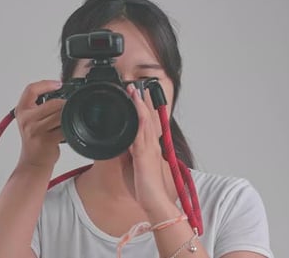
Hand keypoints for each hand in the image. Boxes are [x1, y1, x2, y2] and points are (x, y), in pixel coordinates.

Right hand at [15, 80, 65, 168]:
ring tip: (68, 119)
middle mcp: (27, 120)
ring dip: (68, 116)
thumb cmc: (34, 140)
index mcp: (22, 111)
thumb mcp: (30, 120)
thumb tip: (61, 94)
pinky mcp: (47, 140)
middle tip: (70, 107)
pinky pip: (64, 128)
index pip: (31, 90)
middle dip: (64, 104)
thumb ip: (40, 107)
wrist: (32, 162)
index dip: (46, 83)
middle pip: (52, 102)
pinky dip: (69, 127)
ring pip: (60, 114)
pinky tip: (68, 129)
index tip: (58, 84)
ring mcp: (36, 130)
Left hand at [126, 84, 174, 213]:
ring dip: (139, 107)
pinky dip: (139, 123)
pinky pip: (140, 136)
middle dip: (141, 102)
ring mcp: (149, 150)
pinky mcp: (143, 157)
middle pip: (147, 119)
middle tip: (135, 86)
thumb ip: (139, 156)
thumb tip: (132, 149)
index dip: (143, 109)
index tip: (137, 96)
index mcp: (151, 148)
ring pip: (145, 123)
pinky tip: (136, 113)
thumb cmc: (149, 188)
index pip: (148, 124)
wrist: (156, 202)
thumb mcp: (143, 168)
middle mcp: (152, 146)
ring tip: (133, 92)